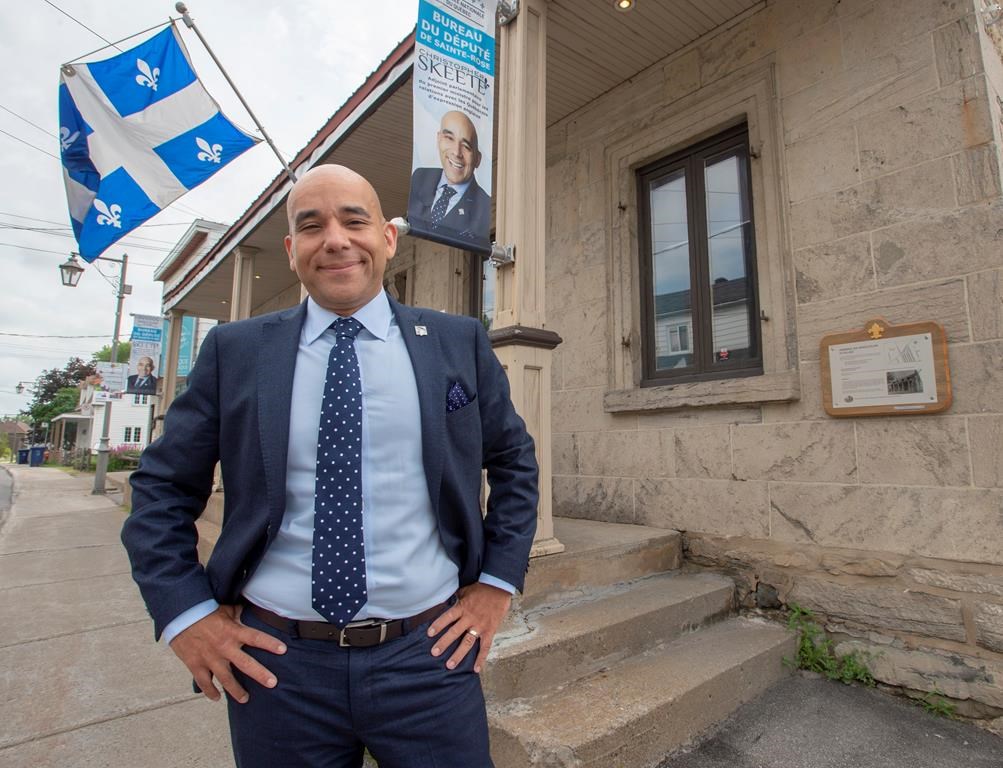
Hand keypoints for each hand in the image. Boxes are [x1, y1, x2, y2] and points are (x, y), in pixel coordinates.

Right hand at [169, 605, 286, 702]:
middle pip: (246, 664)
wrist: (179, 616)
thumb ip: (238, 614)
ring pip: (226, 679)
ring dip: (236, 691)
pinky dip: (210, 692)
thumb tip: (249, 612)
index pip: (256, 638)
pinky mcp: (195, 665)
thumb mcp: (225, 609)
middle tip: (273, 683)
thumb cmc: (204, 610)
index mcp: (233, 632)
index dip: (270, 643)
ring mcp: (210, 658)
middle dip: (260, 674)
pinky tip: (216, 698)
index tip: (283, 650)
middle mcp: (224, 647)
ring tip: (245, 699)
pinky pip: (204, 682)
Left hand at [427, 582, 510, 672]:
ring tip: (450, 665)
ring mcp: (480, 626)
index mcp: (462, 607)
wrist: (499, 588)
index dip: (438, 625)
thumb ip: (456, 599)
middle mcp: (470, 618)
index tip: (429, 634)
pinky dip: (481, 658)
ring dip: (459, 655)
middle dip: (444, 643)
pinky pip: (485, 647)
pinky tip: (476, 669)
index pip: (448, 617)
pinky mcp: (490, 631)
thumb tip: (444, 603)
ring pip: (468, 642)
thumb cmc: (481, 589)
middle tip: (434, 653)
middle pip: (455, 632)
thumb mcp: (465, 590)